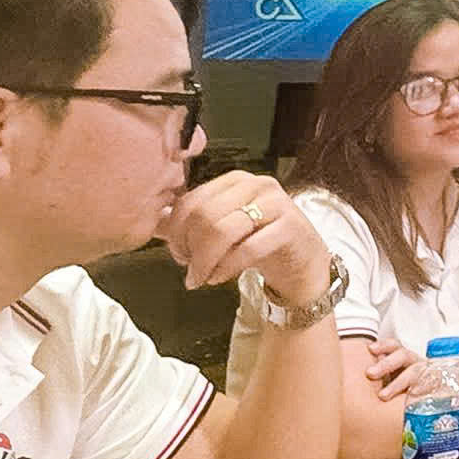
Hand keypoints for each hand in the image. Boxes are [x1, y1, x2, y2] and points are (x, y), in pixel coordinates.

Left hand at [164, 172, 329, 303]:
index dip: (176, 231)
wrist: (304, 260)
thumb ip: (191, 226)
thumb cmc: (260, 242)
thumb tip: (154, 223)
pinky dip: (226, 268)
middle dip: (189, 248)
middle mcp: (256, 184)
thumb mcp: (224, 230)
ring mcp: (276, 203)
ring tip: (200, 278)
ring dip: (204, 261)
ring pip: (223, 230)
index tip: (178, 254)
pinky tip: (219, 278)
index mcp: (235, 180)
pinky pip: (247, 248)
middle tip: (189, 270)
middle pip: (205, 215)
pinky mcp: (290, 227)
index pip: (192, 200)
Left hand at [363, 339, 430, 402]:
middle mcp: (415, 362)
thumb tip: (361, 374)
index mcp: (403, 357)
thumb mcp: (389, 380)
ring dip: (397, 383)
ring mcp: (425, 374)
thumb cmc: (401, 390)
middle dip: (386, 364)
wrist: (430, 403)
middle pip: (403, 356)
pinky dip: (420, 389)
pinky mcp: (434, 387)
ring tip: (382, 396)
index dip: (383, 345)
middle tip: (370, 374)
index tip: (370, 349)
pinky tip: (412, 395)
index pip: (394, 346)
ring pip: (414, 372)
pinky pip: (429, 386)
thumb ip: (379, 376)